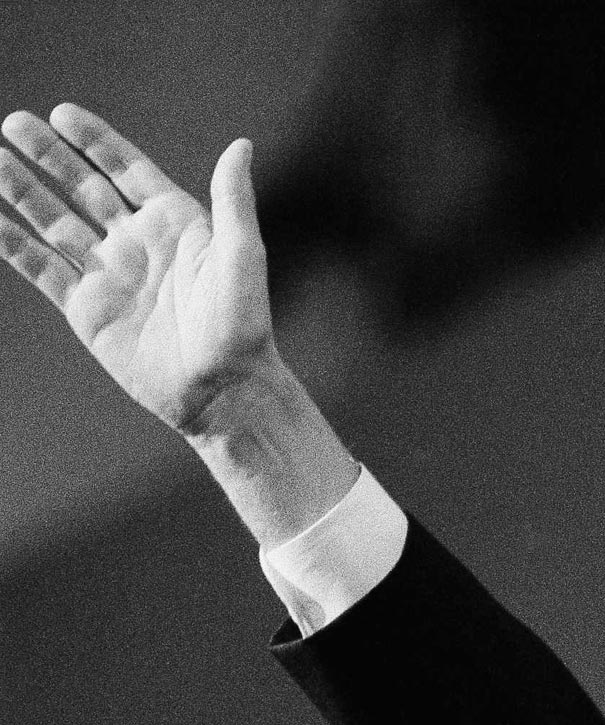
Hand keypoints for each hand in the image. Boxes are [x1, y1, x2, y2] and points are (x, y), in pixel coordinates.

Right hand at [0, 104, 275, 434]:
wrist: (221, 390)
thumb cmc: (241, 326)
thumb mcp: (241, 256)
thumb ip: (234, 200)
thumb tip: (241, 145)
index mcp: (175, 224)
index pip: (126, 170)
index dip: (95, 141)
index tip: (61, 113)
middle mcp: (137, 243)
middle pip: (82, 187)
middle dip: (48, 155)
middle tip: (13, 124)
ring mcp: (108, 274)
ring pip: (54, 221)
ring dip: (22, 190)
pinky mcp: (86, 308)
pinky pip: (41, 267)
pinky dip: (13, 242)